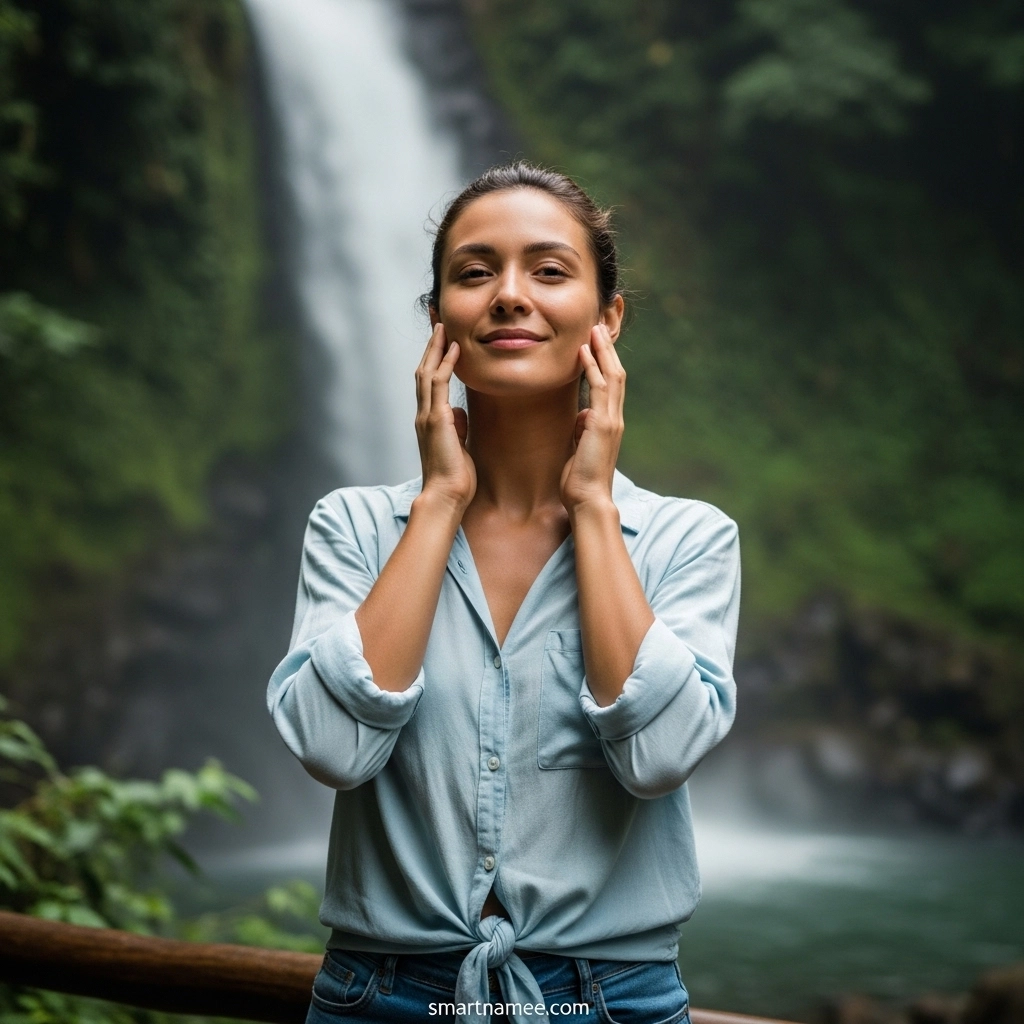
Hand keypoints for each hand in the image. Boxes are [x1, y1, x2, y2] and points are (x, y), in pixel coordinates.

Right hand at [414, 324, 475, 511]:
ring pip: (427, 372)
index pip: (428, 381)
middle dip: (430, 344)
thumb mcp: (457, 445)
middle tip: (437, 320)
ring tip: (443, 326)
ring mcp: (428, 416)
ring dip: (435, 347)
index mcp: (429, 420)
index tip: (440, 338)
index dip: (433, 358)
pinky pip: (438, 385)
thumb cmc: (454, 476)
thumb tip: (458, 413)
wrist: (447, 495)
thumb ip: (455, 427)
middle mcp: (424, 414)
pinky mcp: (436, 420)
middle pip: (423, 370)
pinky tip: (454, 349)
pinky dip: (446, 364)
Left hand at [559, 324, 624, 516]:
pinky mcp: (602, 425)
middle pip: (616, 373)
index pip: (611, 384)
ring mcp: (611, 420)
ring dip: (602, 351)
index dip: (605, 361)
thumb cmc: (581, 478)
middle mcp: (614, 418)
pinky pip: (600, 389)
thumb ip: (584, 429)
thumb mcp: (581, 447)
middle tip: (599, 325)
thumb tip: (583, 415)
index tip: (596, 342)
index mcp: (609, 422)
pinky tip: (584, 351)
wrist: (587, 499)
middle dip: (607, 349)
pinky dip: (592, 368)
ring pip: (612, 375)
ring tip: (594, 329)